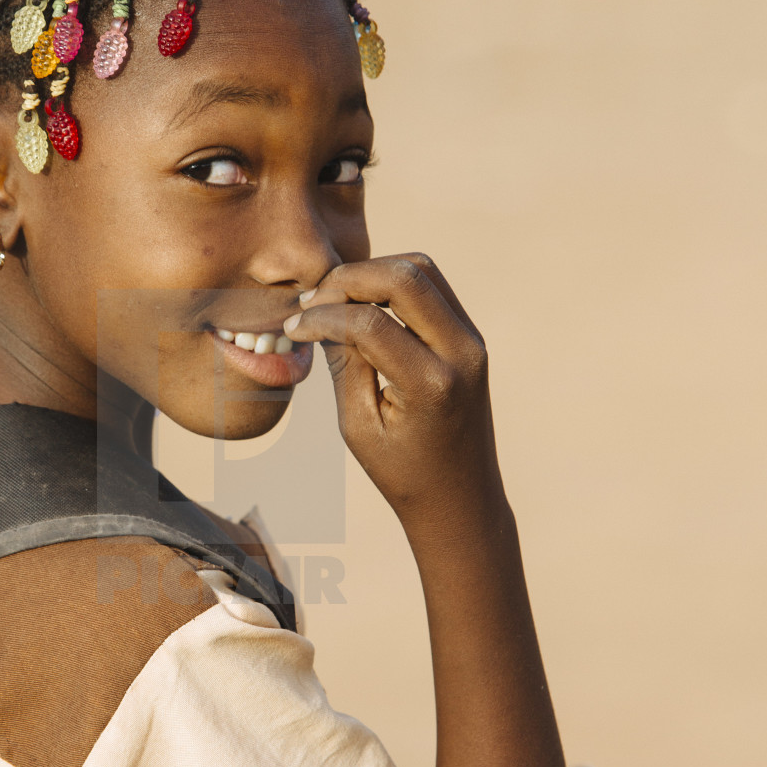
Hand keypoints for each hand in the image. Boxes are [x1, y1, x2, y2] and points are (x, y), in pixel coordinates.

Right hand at [283, 254, 502, 532]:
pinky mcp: (470, 336)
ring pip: (421, 269)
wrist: (460, 497)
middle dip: (349, 279)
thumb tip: (320, 312)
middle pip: (404, 277)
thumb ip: (343, 364)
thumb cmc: (403, 472)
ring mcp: (472, 340)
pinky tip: (360, 303)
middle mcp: (461, 354)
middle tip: (313, 301)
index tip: (293, 328)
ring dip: (373, 273)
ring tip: (334, 299)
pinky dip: (392, 283)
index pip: (369, 322)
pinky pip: (431, 287)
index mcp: (432, 384)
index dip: (323, 317)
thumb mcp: (358, 425)